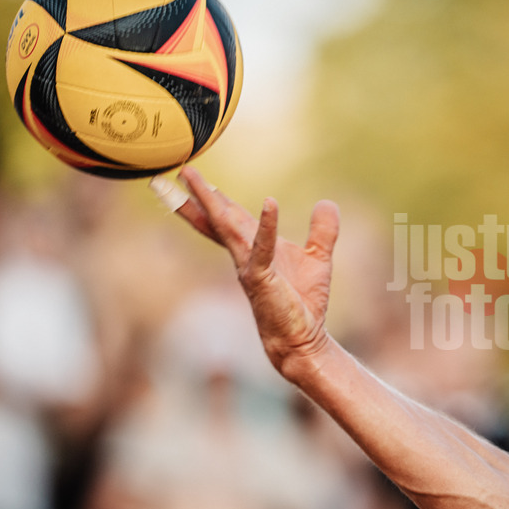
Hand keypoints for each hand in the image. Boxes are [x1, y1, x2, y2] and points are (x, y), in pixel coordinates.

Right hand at [155, 166, 340, 375]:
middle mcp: (245, 255)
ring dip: (212, 202)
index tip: (190, 177)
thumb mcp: (318, 258)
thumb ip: (322, 231)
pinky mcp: (262, 279)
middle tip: (181, 170)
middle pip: (218, 220)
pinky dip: (267, 226)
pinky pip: (263, 248)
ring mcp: (249, 267)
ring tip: (194, 179)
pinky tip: (270, 203)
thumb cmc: (304, 302)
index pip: (229, 219)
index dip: (211, 198)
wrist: (304, 338)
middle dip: (199, 196)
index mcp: (254, 248)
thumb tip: (327, 203)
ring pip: (226, 227)